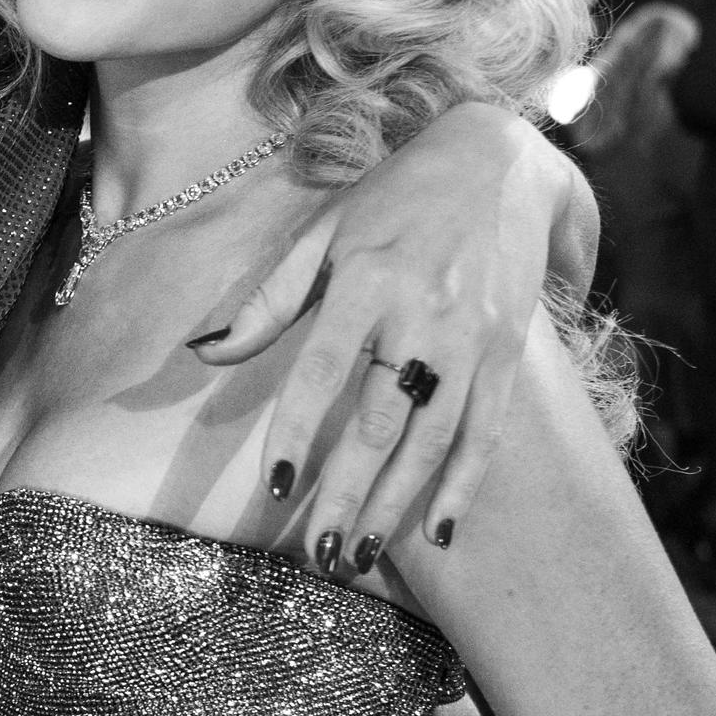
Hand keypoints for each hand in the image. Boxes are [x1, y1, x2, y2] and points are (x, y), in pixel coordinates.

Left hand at [195, 105, 581, 565]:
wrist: (500, 161)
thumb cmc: (394, 197)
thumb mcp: (325, 231)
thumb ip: (270, 299)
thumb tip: (205, 351)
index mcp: (366, 278)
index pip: (321, 369)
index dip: (299, 430)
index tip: (276, 486)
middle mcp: (422, 312)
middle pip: (380, 419)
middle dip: (347, 491)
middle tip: (319, 552)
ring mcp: (472, 337)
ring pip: (433, 437)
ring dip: (396, 504)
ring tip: (358, 554)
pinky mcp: (509, 352)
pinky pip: (487, 431)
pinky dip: (463, 484)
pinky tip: (438, 533)